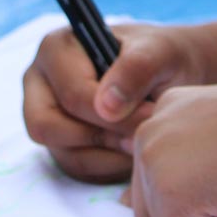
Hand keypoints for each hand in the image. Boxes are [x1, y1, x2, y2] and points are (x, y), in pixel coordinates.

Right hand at [22, 20, 199, 183]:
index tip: (150, 116)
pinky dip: (109, 166)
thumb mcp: (160, 51)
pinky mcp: (60, 142)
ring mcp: (46, 115)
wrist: (175, 72)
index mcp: (57, 48)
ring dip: (109, 156)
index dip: (112, 114)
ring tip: (141, 139)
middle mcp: (41, 82)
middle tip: (140, 135)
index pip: (72, 95)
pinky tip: (133, 149)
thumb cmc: (163, 55)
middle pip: (48, 127)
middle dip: (101, 137)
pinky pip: (77, 168)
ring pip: (63, 153)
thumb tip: (105, 106)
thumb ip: (136, 68)